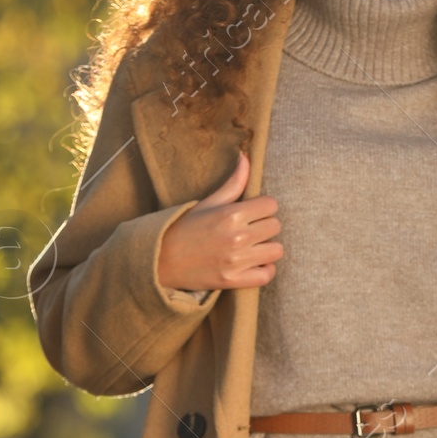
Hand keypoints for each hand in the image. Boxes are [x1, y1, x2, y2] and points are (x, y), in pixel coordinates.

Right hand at [158, 150, 283, 293]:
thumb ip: (233, 183)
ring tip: (253, 247)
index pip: (271, 205)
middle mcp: (237, 237)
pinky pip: (267, 275)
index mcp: (231, 214)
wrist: (160, 259)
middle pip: (275, 226)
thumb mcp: (208, 203)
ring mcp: (236, 261)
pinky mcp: (233, 281)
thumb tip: (246, 157)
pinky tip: (253, 264)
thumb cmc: (184, 228)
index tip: (253, 212)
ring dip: (267, 248)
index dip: (263, 207)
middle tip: (250, 230)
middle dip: (265, 226)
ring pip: (276, 250)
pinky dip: (264, 270)